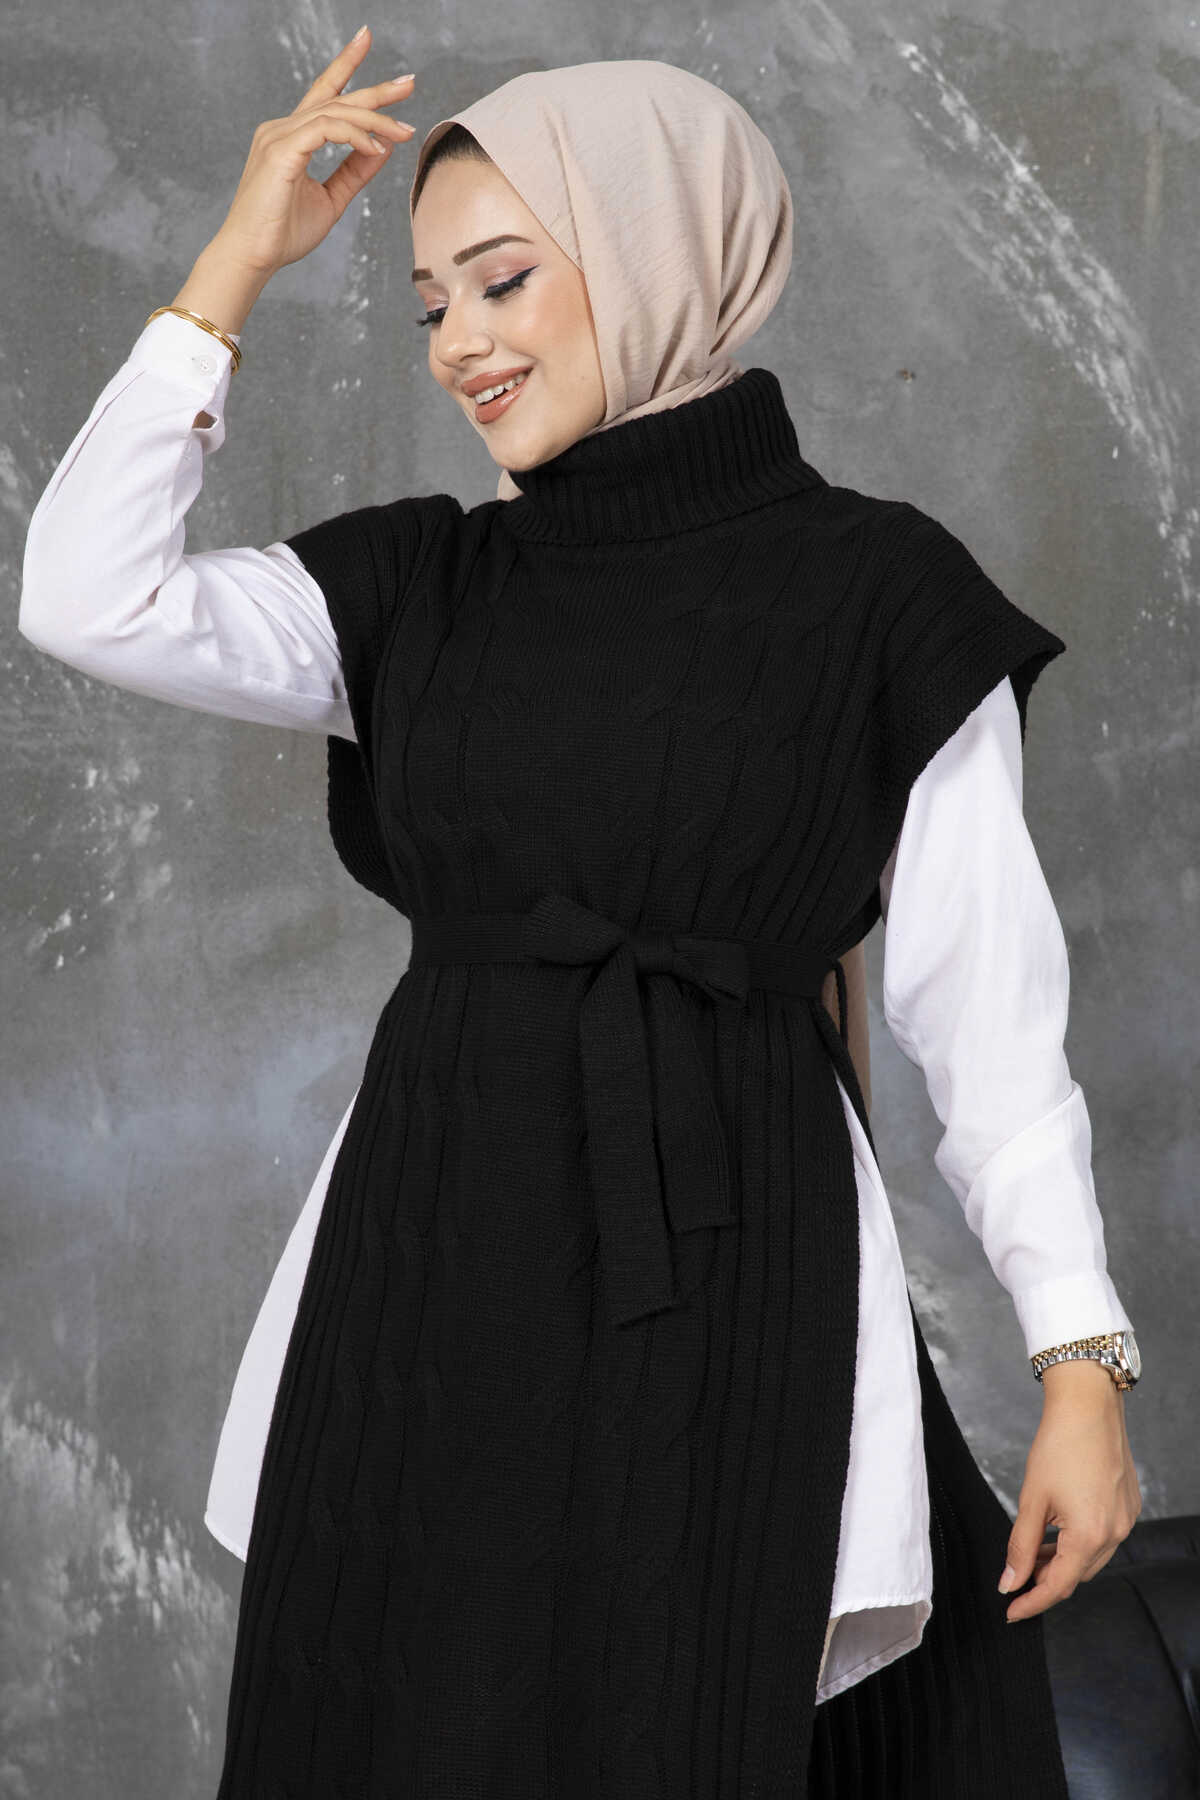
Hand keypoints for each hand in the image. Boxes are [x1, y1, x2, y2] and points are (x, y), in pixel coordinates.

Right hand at [209, 25, 417, 277]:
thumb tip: (383, 146)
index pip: (323, 93)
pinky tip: (376, 147)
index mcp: (291, 136)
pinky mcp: (280, 151)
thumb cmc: (283, 232)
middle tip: (409, 82)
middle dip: (375, 89)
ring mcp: (278, 136)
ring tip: (404, 130)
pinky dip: (354, 135)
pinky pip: (325, 130)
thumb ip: (355, 171)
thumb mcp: (331, 199)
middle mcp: (282, 128)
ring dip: (375, 120)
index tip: (366, 40)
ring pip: (335, 112)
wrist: (252, 257)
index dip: (345, 65)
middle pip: (335, 97)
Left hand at [999, 1361, 1141, 1622]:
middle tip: (1016, 1579)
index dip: (1031, 1603)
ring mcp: (1126, 1520)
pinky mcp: (1129, 1506)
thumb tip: (1010, 1582)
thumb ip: (1020, 1545)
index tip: (1010, 1612)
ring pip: (1091, 1558)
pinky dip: (1079, 1542)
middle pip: (1076, 1575)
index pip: (1057, 1586)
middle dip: (1045, 1581)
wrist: (1088, 1406)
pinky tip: (1057, 1530)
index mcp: (1090, 1537)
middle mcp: (1115, 1534)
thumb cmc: (1058, 1446)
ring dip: (1062, 1561)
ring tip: (1031, 1552)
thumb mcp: (1032, 1498)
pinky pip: (1103, 1538)